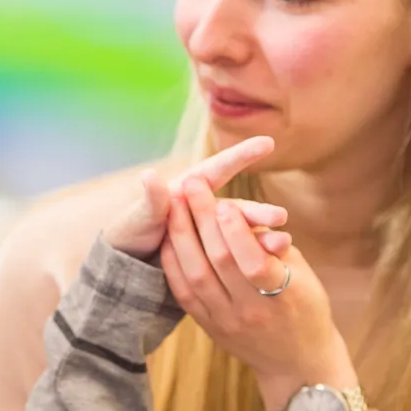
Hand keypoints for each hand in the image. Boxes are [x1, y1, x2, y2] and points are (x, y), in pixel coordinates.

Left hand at [104, 136, 283, 258]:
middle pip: (236, 208)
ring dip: (262, 238)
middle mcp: (206, 210)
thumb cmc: (130, 235)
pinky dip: (255, 258)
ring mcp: (213, 233)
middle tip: (280, 217)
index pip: (217, 169)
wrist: (127, 267)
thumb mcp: (138, 219)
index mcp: (188, 192)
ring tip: (283, 244)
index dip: (241, 156)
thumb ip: (151, 201)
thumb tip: (150, 176)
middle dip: (259, 212)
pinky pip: (238, 257)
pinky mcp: (217, 256)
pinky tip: (275, 261)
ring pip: (242, 234)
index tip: (267, 143)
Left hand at [158, 174, 355, 403]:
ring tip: (173, 204)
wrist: (297, 364)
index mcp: (282, 296)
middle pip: (218, 261)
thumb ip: (274, 246)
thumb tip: (246, 213)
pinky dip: (174, 264)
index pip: (252, 261)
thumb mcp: (302, 275)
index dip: (235, 231)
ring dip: (181, 236)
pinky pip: (184, 293)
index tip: (223, 201)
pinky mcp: (209, 328)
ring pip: (196, 275)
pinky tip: (168, 238)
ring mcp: (226, 322)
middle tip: (190, 184)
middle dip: (202, 219)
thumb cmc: (306, 308)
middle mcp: (250, 311)